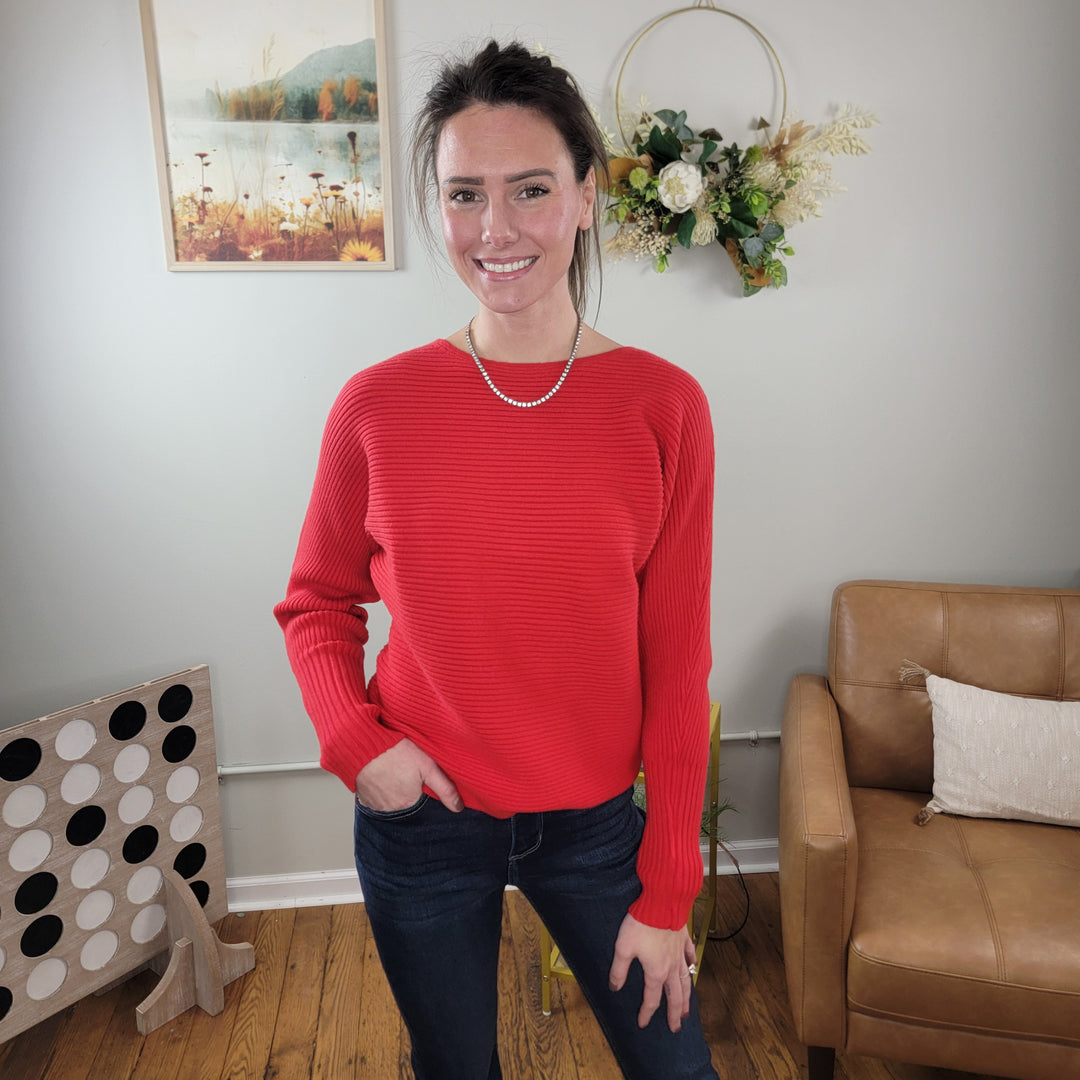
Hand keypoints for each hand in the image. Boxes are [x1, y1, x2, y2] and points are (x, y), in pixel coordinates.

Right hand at [354, 738, 462, 811]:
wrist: (362, 743)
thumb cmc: (395, 751)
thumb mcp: (427, 765)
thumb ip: (445, 788)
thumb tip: (458, 807)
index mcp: (409, 803)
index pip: (423, 804)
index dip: (423, 791)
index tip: (420, 779)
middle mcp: (392, 810)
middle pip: (407, 804)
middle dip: (410, 793)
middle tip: (407, 773)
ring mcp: (376, 805)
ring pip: (391, 803)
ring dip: (395, 793)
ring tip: (395, 774)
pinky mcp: (363, 798)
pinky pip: (376, 800)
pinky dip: (380, 792)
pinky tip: (383, 778)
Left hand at [608, 913, 696, 1032]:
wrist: (662, 902)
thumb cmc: (641, 924)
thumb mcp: (623, 947)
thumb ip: (619, 970)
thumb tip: (614, 987)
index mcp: (655, 972)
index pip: (651, 999)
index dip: (646, 1013)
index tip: (642, 1024)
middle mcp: (671, 967)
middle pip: (674, 996)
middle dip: (674, 1014)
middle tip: (675, 1028)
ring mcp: (680, 954)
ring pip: (685, 981)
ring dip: (686, 998)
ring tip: (687, 1010)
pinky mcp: (684, 939)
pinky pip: (690, 956)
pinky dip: (691, 965)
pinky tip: (692, 968)